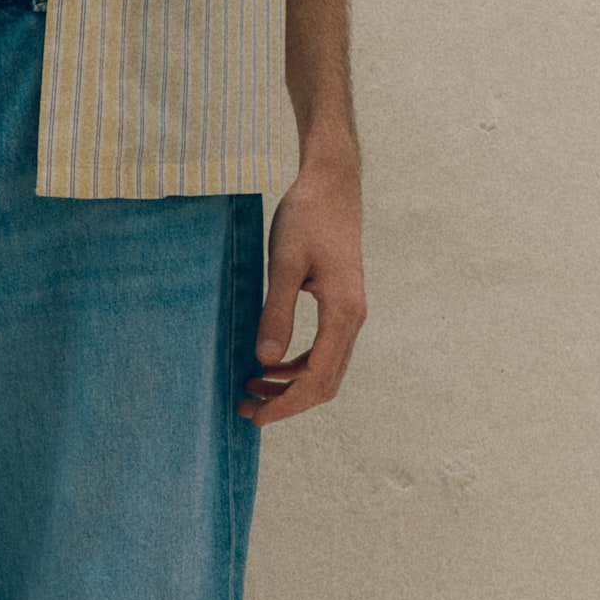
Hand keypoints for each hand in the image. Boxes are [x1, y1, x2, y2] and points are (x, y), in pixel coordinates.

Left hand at [240, 147, 365, 421]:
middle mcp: (353, 318)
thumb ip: (276, 312)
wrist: (331, 184)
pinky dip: (297, 365)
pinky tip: (269, 363)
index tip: (255, 416)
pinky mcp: (342, 304)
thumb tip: (264, 360)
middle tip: (247, 410)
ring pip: (325, 369)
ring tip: (252, 389)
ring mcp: (350, 312)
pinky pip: (324, 350)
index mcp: (343, 313)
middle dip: (287, 402)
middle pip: (325, 382)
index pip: (316, 378)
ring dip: (291, 386)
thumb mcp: (283, 263)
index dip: (286, 403)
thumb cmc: (306, 217)